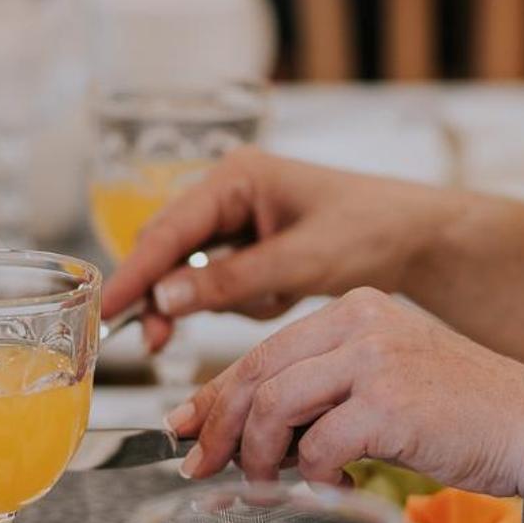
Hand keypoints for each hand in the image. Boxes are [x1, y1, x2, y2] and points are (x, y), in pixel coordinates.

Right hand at [102, 148, 448, 350]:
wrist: (418, 238)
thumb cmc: (370, 231)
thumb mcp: (301, 261)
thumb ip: (231, 280)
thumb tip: (165, 300)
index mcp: (236, 178)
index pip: (168, 230)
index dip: (134, 274)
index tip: (105, 308)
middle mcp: (228, 193)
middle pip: (169, 251)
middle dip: (169, 298)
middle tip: (157, 343)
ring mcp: (237, 220)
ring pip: (193, 273)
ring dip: (222, 301)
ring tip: (275, 299)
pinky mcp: (249, 247)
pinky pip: (222, 284)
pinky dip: (245, 301)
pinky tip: (284, 294)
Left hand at [171, 287, 523, 492]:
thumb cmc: (464, 416)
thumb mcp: (384, 385)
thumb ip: (320, 395)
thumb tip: (242, 433)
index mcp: (354, 309)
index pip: (264, 351)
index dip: (216, 394)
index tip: (186, 429)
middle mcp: (360, 321)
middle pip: (256, 374)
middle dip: (218, 428)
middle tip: (200, 469)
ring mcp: (375, 359)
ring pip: (274, 408)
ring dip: (258, 459)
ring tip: (267, 488)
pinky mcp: (389, 403)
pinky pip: (317, 447)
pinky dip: (313, 478)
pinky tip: (337, 487)